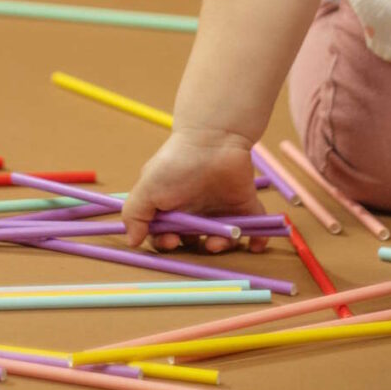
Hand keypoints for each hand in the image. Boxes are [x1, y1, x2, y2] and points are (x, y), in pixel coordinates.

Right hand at [120, 127, 271, 253]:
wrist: (212, 139)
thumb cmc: (176, 164)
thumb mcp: (147, 188)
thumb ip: (134, 215)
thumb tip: (131, 241)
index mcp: (172, 209)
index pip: (167, 236)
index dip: (167, 244)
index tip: (171, 241)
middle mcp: (196, 212)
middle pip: (196, 242)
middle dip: (196, 250)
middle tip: (200, 243)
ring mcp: (221, 210)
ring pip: (223, 239)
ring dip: (221, 247)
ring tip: (218, 242)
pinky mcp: (244, 206)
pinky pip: (255, 228)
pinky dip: (258, 240)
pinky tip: (255, 245)